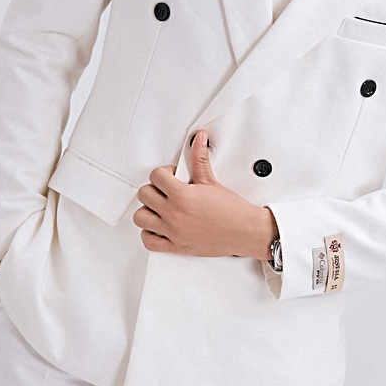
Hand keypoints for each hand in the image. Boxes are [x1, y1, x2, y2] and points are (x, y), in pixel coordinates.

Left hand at [133, 130, 275, 258]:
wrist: (245, 232)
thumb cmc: (232, 211)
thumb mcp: (211, 181)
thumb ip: (200, 158)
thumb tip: (198, 139)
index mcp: (182, 196)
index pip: (155, 176)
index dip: (163, 173)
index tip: (171, 176)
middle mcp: (174, 214)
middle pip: (144, 195)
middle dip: (154, 189)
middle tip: (165, 191)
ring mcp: (173, 232)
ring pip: (140, 217)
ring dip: (147, 210)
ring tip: (160, 208)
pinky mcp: (176, 246)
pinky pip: (149, 241)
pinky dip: (149, 233)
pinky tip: (158, 227)